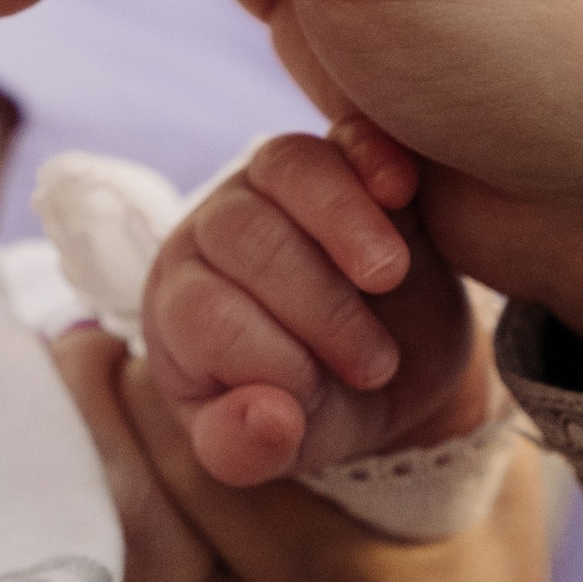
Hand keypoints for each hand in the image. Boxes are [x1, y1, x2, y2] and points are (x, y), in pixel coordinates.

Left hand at [71, 365, 582, 581]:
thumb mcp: (493, 511)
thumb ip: (437, 392)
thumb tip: (364, 257)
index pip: (225, 457)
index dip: (173, 378)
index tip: (148, 330)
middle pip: (135, 513)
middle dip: (93, 411)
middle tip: (78, 349)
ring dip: (52, 483)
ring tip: (50, 415)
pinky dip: (47, 577)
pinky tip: (47, 515)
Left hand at [144, 122, 495, 485]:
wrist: (394, 372)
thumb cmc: (315, 410)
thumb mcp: (276, 448)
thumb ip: (246, 448)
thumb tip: (270, 420)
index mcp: (181, 305)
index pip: (200, 310)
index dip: (263, 356)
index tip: (318, 397)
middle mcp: (215, 232)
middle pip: (241, 234)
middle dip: (314, 305)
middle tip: (372, 364)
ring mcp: (276, 184)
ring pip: (286, 167)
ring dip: (343, 225)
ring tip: (389, 279)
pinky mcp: (345, 157)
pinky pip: (346, 133)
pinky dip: (371, 154)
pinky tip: (401, 191)